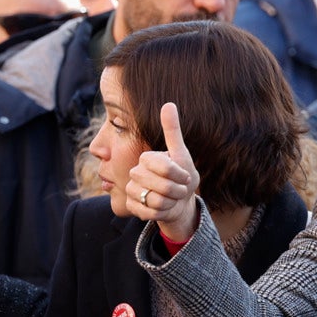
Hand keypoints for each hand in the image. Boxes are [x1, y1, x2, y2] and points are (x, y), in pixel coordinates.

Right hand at [126, 102, 199, 241]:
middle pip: (162, 185)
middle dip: (178, 191)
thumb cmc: (182, 177)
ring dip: (171, 202)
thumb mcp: (182, 154)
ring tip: (172, 198)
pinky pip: (151, 213)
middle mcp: (135, 173)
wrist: (180, 202)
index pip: (165, 167)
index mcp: (146, 159)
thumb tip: (168, 104)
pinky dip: (163, 213)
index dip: (180, 175)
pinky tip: (163, 208)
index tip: (185, 176)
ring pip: (156, 201)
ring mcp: (131, 190)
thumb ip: (172, 131)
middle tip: (179, 189)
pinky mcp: (132, 207)